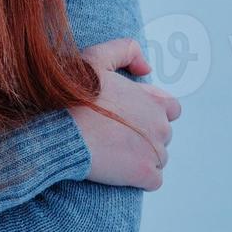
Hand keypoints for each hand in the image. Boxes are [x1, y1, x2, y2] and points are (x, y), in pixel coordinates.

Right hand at [68, 38, 182, 190]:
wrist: (60, 130)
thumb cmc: (74, 95)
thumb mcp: (96, 58)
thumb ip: (126, 50)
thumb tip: (147, 68)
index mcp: (153, 100)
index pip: (171, 109)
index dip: (150, 111)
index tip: (127, 116)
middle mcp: (161, 125)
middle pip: (162, 136)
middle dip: (144, 136)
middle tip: (113, 134)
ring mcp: (155, 152)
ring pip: (158, 159)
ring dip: (140, 157)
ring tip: (111, 152)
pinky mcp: (145, 175)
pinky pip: (153, 181)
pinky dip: (138, 178)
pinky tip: (116, 169)